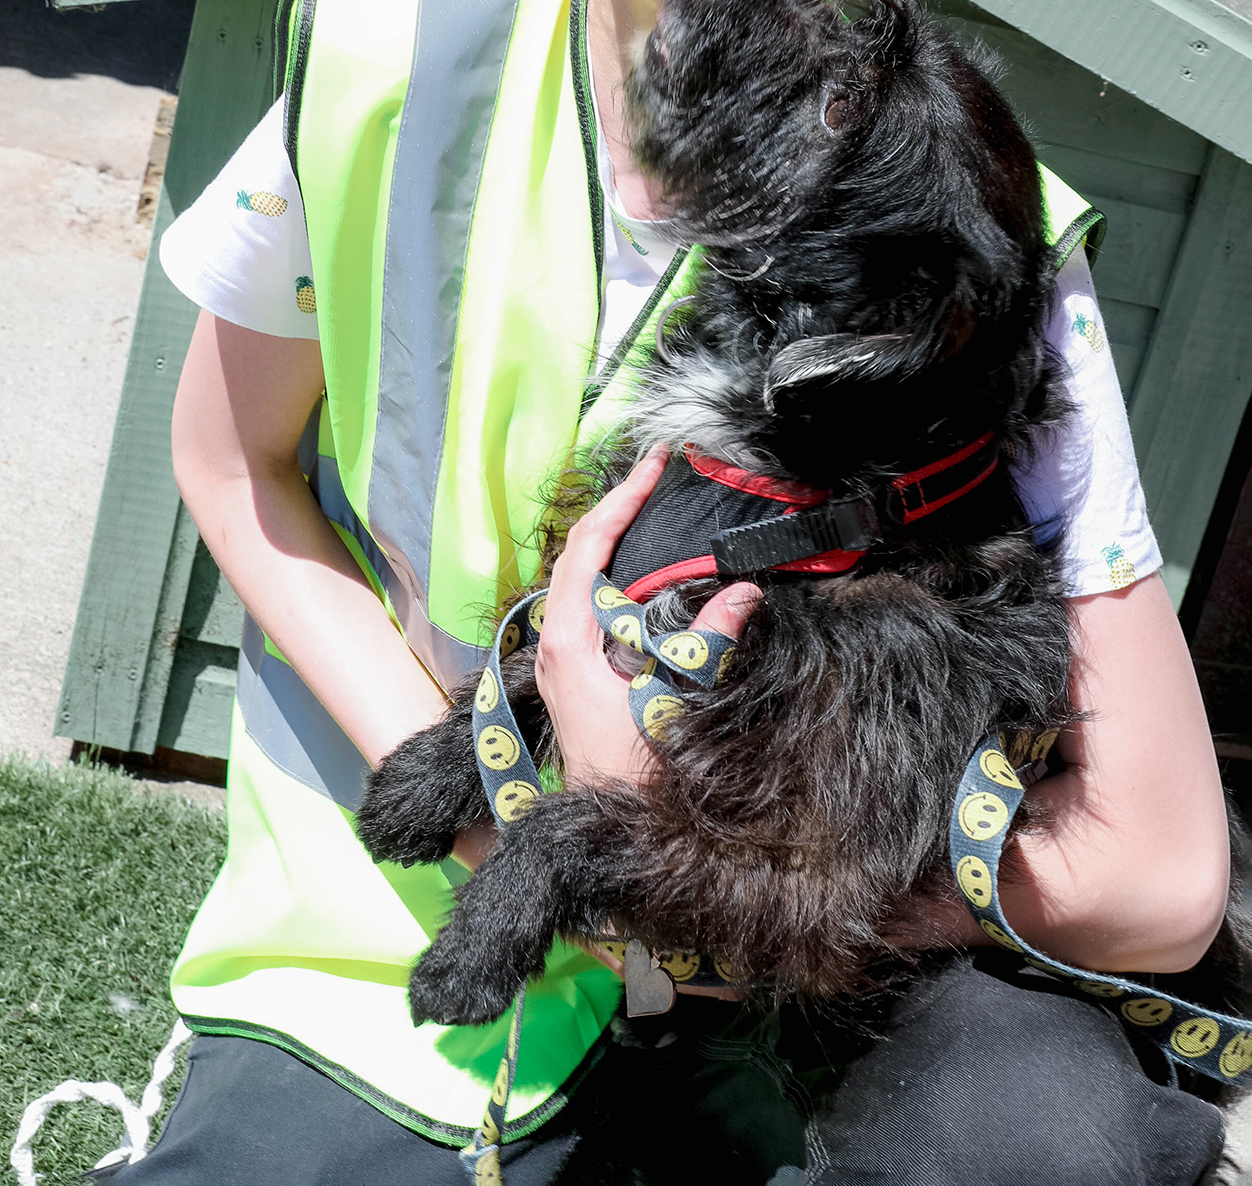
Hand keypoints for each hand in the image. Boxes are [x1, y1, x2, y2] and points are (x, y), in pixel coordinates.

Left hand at [534, 448, 763, 788]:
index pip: (587, 548)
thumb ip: (708, 643)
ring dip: (614, 538)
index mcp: (569, 640)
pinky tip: (644, 566)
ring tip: (650, 505)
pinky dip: (614, 572)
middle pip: (579, 552)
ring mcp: (561, 655)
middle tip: (656, 474)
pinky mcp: (574, 669)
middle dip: (617, 508)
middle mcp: (555, 640)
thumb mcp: (674, 703)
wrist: (602, 830)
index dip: (621, 501)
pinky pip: (589, 602)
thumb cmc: (633, 773)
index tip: (653, 467)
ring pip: (580, 576)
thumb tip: (742, 592)